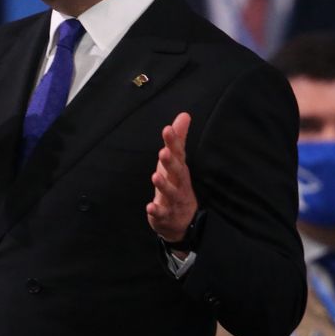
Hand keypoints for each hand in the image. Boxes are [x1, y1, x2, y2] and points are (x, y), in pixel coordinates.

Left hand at [146, 112, 197, 249]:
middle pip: (177, 173)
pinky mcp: (166, 215)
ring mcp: (174, 200)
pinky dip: (157, 211)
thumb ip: (178, 140)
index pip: (178, 154)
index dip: (173, 142)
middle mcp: (180, 184)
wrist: (183, 220)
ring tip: (155, 176)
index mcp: (180, 169)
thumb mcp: (177, 162)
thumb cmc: (177, 184)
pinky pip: (162, 214)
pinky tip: (149, 207)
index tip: (167, 129)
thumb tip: (184, 115)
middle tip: (163, 152)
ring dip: (164, 185)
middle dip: (171, 163)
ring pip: (171, 193)